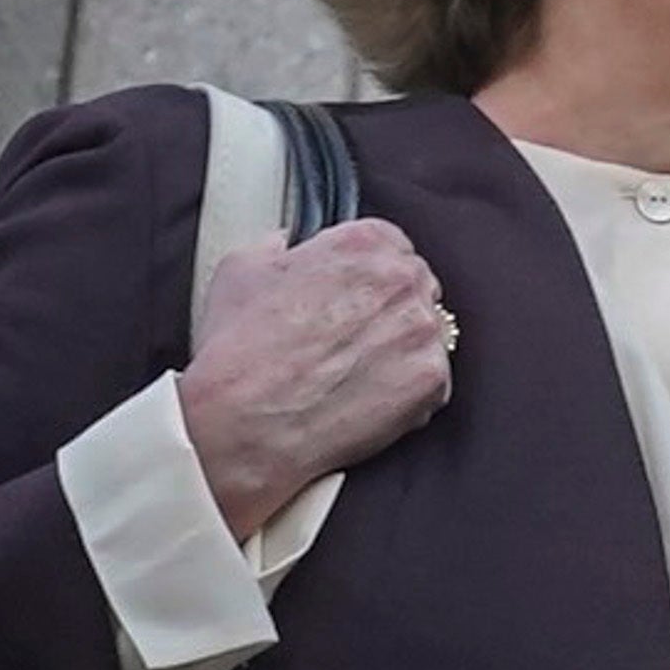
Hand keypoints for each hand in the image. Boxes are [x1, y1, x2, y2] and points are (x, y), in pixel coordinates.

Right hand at [177, 217, 455, 539]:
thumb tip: (284, 243)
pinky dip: (407, 393)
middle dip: (388, 310)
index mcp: (363, 243)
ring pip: (426, 334)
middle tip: (350, 341)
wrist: (243, 426)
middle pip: (414, 287)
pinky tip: (365, 401)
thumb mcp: (240, 271)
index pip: (391, 246)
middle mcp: (402, 279)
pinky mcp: (431, 379)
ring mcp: (422, 330)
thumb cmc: (237, 350)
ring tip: (354, 374)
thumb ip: (275, 245)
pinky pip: (432, 381)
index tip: (352, 296)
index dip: (368, 275)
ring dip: (400, 350)